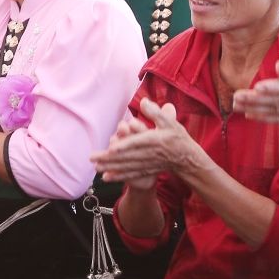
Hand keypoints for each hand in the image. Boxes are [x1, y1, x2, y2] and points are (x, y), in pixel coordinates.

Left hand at [92, 99, 206, 187]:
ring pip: (126, 166)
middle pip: (126, 156)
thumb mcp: (170, 122)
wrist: (187, 158)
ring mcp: (146, 163)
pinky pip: (131, 174)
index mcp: (153, 140)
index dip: (124, 146)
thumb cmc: (177, 137)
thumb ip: (156, 112)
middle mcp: (148, 153)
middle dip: (109, 158)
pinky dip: (119, 176)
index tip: (111, 148)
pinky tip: (107, 178)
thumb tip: (144, 101)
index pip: (137, 143)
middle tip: (92, 158)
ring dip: (110, 167)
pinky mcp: (146, 170)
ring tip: (96, 167)